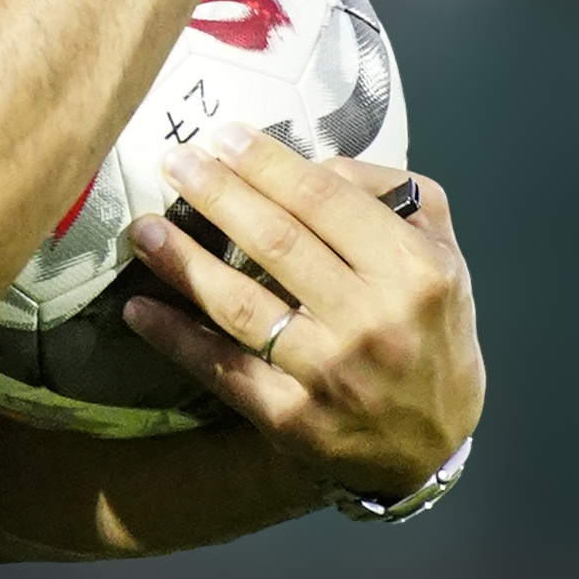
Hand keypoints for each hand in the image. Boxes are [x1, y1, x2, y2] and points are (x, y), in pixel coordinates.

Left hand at [119, 122, 482, 501]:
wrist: (432, 441)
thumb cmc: (429, 328)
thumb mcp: (440, 252)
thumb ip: (387, 196)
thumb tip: (311, 161)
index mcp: (413, 270)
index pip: (325, 201)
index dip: (266, 164)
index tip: (222, 138)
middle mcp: (374, 320)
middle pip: (277, 242)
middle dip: (217, 195)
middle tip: (174, 162)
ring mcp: (330, 373)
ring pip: (241, 305)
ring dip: (183, 261)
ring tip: (144, 229)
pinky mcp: (293, 418)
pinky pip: (223, 369)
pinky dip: (175, 338)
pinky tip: (138, 308)